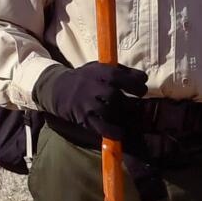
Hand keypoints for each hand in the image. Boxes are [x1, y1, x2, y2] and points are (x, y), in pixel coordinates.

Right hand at [34, 59, 149, 142]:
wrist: (58, 88)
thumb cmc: (85, 78)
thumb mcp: (100, 68)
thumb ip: (122, 71)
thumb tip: (143, 78)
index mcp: (99, 72)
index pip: (120, 77)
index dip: (135, 84)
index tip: (141, 90)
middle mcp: (92, 86)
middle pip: (115, 96)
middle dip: (129, 102)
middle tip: (134, 105)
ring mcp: (87, 103)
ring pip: (109, 111)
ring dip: (122, 115)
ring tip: (126, 116)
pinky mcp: (84, 118)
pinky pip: (101, 127)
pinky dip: (113, 131)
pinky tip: (120, 132)